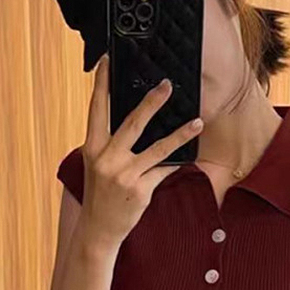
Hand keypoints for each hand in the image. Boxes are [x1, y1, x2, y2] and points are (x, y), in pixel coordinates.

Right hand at [79, 54, 203, 248]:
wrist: (98, 229)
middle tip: (167, 85)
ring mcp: (125, 175)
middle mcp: (107, 159)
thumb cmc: (100, 194)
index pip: (97, 109)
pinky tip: (190, 155)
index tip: (110, 60)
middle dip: (151, 102)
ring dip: (180, 134)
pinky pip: (164, 171)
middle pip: (132, 123)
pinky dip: (177, 162)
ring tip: (197, 122)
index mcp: (92, 148)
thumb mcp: (97, 165)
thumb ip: (111, 144)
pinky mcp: (140, 190)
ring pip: (158, 149)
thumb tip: (136, 119)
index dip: (103, 83)